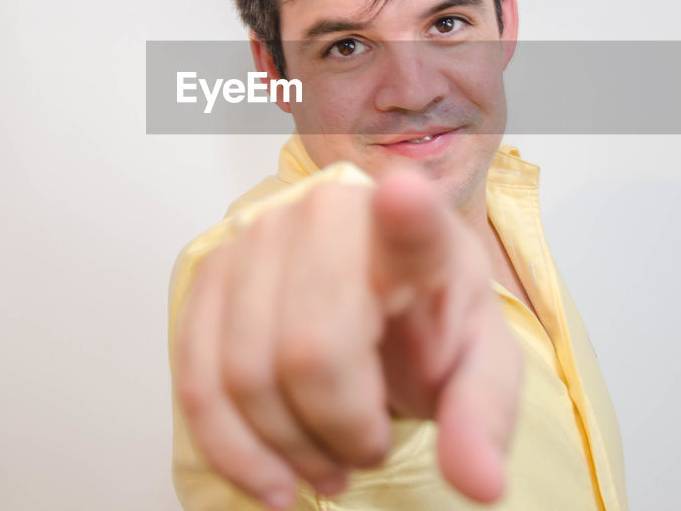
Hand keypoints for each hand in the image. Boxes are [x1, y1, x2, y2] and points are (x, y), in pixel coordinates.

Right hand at [172, 166, 523, 508]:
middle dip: (341, 432)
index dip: (406, 213)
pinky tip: (271, 479)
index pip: (411, 222)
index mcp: (416, 234)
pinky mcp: (211, 273)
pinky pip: (198, 381)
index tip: (407, 197)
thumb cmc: (432, 329)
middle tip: (369, 451)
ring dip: (288, 449)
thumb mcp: (478, 372)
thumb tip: (479, 483)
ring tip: (330, 465)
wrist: (383, 303)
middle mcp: (329, 215)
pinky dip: (232, 450)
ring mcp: (259, 236)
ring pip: (245, 375)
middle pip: (311, 350)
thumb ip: (482, 420)